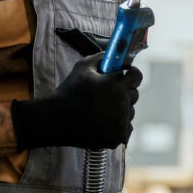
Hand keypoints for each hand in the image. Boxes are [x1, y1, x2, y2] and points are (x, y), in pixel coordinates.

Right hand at [11, 54, 141, 149]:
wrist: (56, 119)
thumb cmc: (69, 91)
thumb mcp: (83, 66)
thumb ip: (102, 57)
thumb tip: (114, 55)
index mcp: (117, 84)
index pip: (137, 76)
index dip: (130, 75)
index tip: (124, 77)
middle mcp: (123, 103)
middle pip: (134, 95)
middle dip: (123, 93)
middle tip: (106, 95)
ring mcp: (121, 122)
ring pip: (129, 112)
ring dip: (120, 110)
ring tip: (100, 110)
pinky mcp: (118, 137)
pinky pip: (126, 128)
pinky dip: (117, 126)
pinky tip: (102, 122)